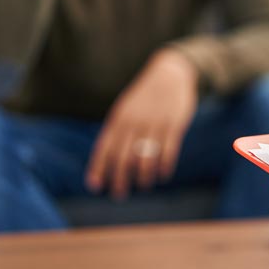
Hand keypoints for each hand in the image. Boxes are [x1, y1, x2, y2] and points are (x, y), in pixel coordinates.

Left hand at [85, 49, 198, 199]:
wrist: (170, 73)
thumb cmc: (145, 96)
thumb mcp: (126, 108)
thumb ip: (117, 131)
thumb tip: (108, 161)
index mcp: (119, 118)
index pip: (104, 147)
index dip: (98, 168)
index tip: (95, 186)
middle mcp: (134, 122)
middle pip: (123, 157)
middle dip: (119, 179)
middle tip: (119, 195)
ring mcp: (154, 123)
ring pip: (145, 158)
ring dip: (143, 176)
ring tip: (144, 185)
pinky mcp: (174, 124)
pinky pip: (168, 151)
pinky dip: (164, 166)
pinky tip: (163, 175)